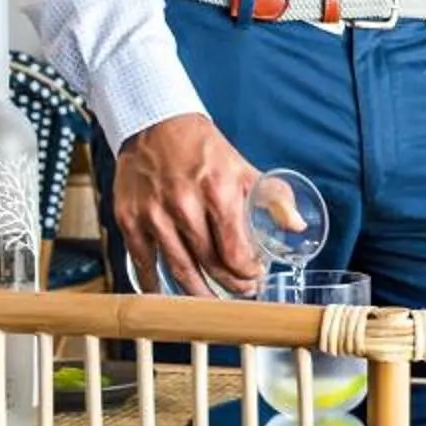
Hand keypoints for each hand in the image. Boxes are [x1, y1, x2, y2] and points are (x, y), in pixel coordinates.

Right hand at [115, 113, 262, 295]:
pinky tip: (168, 298)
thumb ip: (272, 197)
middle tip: (241, 291)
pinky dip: (155, 285)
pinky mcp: (129, 219)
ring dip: (199, 294)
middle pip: (210, 264)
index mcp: (216, 191)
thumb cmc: (201, 149)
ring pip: (179, 270)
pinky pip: (143, 263)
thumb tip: (296, 225)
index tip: (255, 277)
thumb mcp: (242, 168)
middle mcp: (183, 205)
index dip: (248, 273)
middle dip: (230, 286)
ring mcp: (153, 215)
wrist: (154, 123)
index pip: (235, 251)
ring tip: (213, 302)